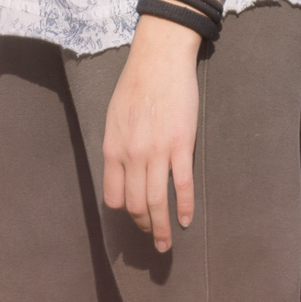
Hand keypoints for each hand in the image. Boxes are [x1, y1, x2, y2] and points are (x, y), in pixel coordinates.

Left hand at [101, 14, 200, 252]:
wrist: (160, 58)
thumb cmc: (135, 83)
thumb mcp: (114, 116)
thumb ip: (117, 145)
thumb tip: (122, 172)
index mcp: (113, 147)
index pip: (114, 196)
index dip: (124, 212)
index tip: (134, 217)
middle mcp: (132, 155)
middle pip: (136, 205)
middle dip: (144, 227)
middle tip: (152, 239)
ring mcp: (157, 151)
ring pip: (158, 202)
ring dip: (162, 229)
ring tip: (166, 243)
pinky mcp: (181, 145)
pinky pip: (182, 185)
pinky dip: (184, 208)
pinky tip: (186, 220)